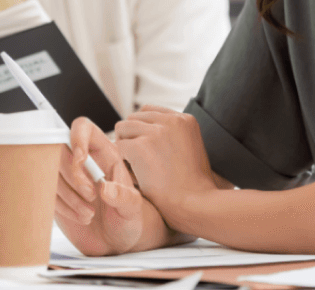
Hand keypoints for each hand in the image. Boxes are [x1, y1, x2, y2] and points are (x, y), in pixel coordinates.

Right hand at [55, 116, 156, 255]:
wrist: (116, 242)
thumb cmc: (129, 218)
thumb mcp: (134, 209)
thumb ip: (124, 197)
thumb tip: (106, 189)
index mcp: (103, 152)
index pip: (82, 128)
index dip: (76, 137)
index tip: (80, 160)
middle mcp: (81, 161)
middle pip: (61, 149)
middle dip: (73, 175)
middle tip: (91, 196)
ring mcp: (65, 177)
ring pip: (51, 172)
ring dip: (68, 195)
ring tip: (90, 214)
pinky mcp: (54, 195)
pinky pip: (46, 193)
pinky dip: (62, 207)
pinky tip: (81, 218)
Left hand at [114, 106, 217, 223]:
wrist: (194, 204)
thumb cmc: (192, 185)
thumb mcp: (191, 149)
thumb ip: (172, 135)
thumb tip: (144, 129)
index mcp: (185, 120)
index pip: (149, 111)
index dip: (142, 130)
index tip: (145, 148)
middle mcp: (171, 120)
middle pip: (133, 117)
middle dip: (132, 136)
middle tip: (139, 160)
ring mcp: (156, 132)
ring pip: (123, 128)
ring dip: (126, 147)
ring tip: (138, 167)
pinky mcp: (141, 146)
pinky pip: (119, 147)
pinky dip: (123, 161)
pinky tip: (136, 174)